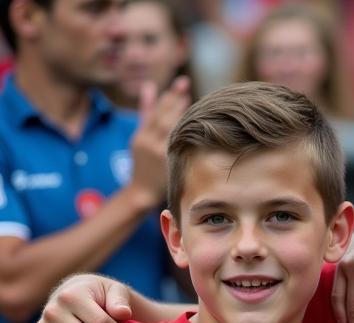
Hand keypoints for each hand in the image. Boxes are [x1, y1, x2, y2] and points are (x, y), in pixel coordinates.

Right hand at [127, 77, 191, 209]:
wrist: (142, 192)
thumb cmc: (143, 163)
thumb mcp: (140, 135)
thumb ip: (146, 111)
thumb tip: (149, 86)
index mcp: (140, 136)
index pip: (155, 111)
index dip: (169, 97)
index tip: (183, 84)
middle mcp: (148, 143)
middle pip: (162, 117)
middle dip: (175, 100)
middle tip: (188, 85)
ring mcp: (158, 154)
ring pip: (169, 129)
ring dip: (181, 115)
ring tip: (195, 104)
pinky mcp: (168, 163)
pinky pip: (178, 144)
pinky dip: (187, 133)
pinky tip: (200, 127)